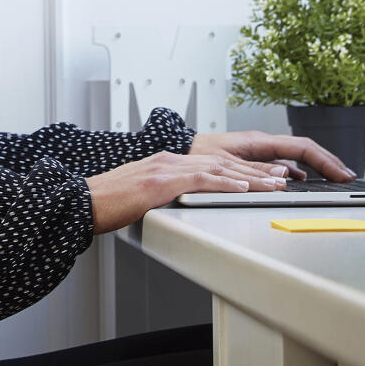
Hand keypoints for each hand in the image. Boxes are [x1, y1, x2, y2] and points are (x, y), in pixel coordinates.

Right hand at [85, 150, 291, 233]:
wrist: (83, 202)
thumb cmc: (106, 203)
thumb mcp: (139, 195)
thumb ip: (161, 194)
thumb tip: (176, 206)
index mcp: (164, 163)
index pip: (211, 163)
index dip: (240, 169)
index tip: (263, 176)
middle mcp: (168, 160)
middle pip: (220, 162)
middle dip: (254, 170)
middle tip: (281, 177)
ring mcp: (165, 169)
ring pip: (217, 169)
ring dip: (250, 177)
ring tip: (274, 184)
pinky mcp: (161, 182)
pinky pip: (201, 180)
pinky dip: (225, 183)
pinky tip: (243, 187)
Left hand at [190, 130, 356, 182]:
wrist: (181, 148)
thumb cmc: (199, 153)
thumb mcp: (227, 164)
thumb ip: (256, 171)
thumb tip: (286, 176)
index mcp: (259, 141)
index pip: (301, 148)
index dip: (325, 160)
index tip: (341, 174)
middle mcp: (263, 143)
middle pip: (305, 150)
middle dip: (328, 162)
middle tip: (347, 177)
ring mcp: (261, 150)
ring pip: (296, 156)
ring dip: (317, 167)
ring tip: (334, 179)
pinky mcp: (255, 158)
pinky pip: (284, 163)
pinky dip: (300, 171)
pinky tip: (306, 180)